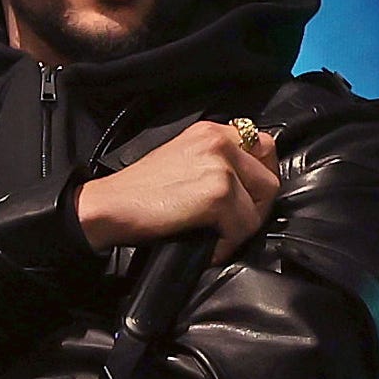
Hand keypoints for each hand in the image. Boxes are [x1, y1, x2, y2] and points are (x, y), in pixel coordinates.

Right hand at [76, 121, 278, 263]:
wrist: (109, 205)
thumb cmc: (140, 191)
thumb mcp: (182, 159)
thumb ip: (215, 161)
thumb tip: (246, 186)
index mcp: (211, 130)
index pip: (264, 145)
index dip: (261, 177)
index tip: (248, 200)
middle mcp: (220, 141)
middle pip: (269, 178)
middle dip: (256, 207)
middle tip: (233, 226)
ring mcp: (221, 166)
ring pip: (259, 206)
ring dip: (241, 228)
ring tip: (217, 238)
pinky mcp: (219, 194)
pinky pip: (243, 227)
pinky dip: (227, 244)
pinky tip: (208, 247)